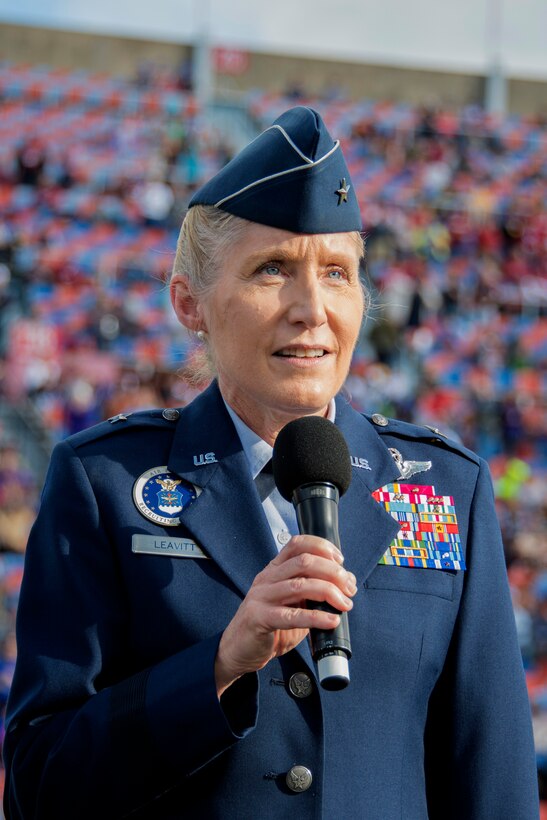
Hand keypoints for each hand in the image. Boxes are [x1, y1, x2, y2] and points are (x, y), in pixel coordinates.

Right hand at [214, 534, 356, 695]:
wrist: (238, 650)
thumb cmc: (268, 625)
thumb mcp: (292, 602)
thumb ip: (313, 592)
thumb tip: (346, 584)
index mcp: (274, 570)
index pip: (297, 544)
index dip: (322, 547)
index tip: (340, 560)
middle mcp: (267, 578)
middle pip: (304, 562)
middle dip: (333, 572)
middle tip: (349, 588)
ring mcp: (261, 597)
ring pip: (300, 585)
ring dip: (329, 592)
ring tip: (344, 604)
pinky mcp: (259, 618)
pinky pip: (292, 615)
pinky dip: (316, 617)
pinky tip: (331, 621)